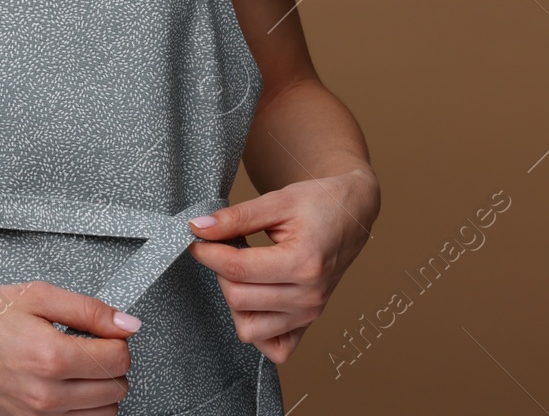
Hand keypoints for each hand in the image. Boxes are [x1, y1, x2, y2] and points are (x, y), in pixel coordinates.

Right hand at [0, 280, 141, 414]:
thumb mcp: (38, 295)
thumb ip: (89, 310)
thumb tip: (126, 323)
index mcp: (50, 356)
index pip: (117, 358)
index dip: (118, 339)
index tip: (107, 331)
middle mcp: (45, 394)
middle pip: (116, 389)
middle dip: (112, 363)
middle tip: (91, 344)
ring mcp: (36, 415)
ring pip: (103, 414)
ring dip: (101, 389)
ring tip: (78, 365)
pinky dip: (81, 407)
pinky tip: (67, 384)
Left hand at [185, 167, 378, 362]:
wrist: (351, 214)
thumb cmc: (318, 203)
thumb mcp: (277, 200)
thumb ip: (236, 217)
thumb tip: (198, 228)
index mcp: (304, 262)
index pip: (238, 269)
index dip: (207, 252)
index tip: (197, 238)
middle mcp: (310, 296)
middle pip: (239, 299)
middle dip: (220, 271)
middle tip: (223, 247)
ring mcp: (310, 314)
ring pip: (249, 328)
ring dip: (234, 300)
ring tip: (241, 270)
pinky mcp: (309, 323)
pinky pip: (274, 348)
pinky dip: (257, 329)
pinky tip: (254, 298)